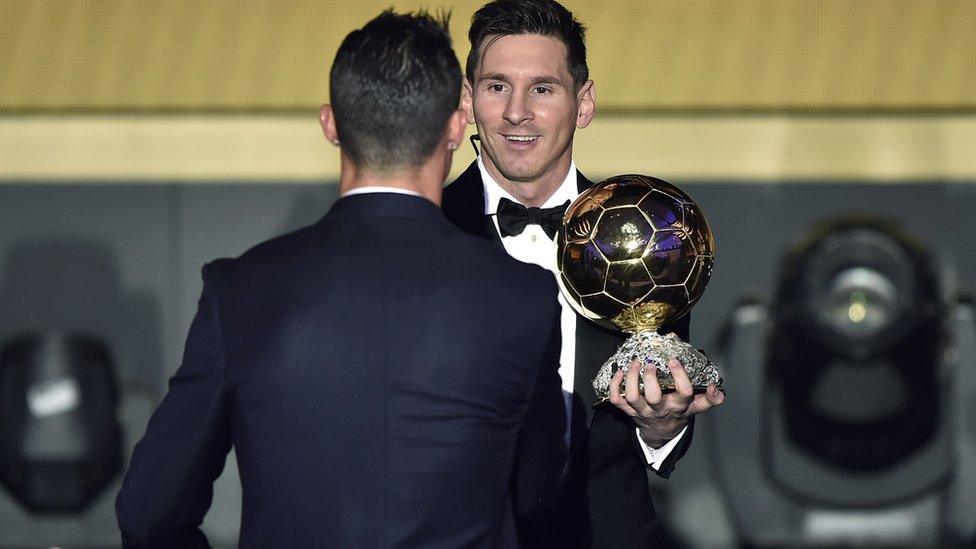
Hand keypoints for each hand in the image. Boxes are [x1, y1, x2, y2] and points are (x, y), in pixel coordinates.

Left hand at [608, 358, 724, 447]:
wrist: (661, 432)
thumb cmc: (678, 412)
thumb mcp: (696, 407)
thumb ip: (710, 399)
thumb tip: (716, 388)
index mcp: (678, 406)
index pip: (684, 392)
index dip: (679, 376)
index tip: (674, 361)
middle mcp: (660, 409)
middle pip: (653, 396)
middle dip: (650, 378)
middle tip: (650, 364)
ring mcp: (642, 411)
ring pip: (632, 397)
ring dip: (631, 379)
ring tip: (634, 364)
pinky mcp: (628, 411)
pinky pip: (616, 400)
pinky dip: (614, 385)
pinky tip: (619, 372)